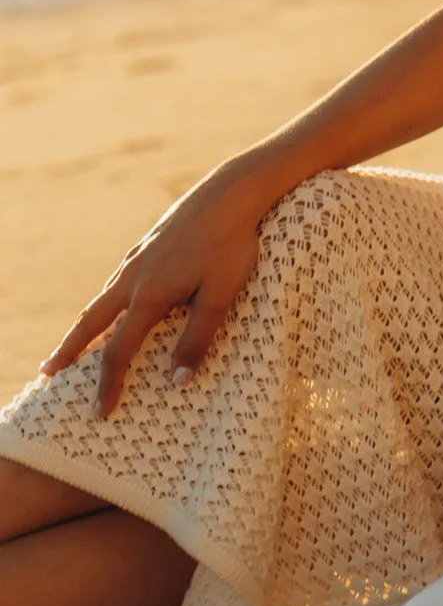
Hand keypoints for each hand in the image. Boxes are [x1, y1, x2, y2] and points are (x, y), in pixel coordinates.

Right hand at [40, 169, 271, 416]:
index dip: (109, 384)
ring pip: (102, 299)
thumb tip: (177, 382)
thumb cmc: (231, 244)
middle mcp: (133, 277)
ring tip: (75, 344)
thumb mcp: (221, 296)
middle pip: (90, 322)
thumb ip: (198, 339)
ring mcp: (137, 259)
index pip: (119, 351)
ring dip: (85, 325)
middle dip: (69, 350)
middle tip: (47, 373)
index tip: (101, 412)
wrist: (230, 192)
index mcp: (148, 296)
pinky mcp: (147, 245)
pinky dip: (107, 302)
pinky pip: (118, 281)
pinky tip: (115, 304)